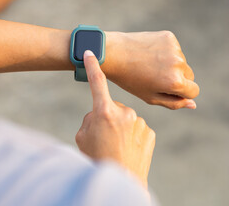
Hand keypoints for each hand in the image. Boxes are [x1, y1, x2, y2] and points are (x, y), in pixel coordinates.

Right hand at [76, 50, 155, 187]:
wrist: (119, 180)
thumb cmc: (96, 158)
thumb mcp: (82, 136)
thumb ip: (90, 118)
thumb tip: (99, 113)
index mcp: (103, 111)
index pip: (97, 82)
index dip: (92, 66)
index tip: (90, 52)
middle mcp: (124, 113)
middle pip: (112, 107)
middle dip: (107, 117)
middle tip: (104, 137)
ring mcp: (139, 122)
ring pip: (126, 118)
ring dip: (121, 127)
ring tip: (116, 146)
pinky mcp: (150, 133)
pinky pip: (137, 128)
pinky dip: (132, 135)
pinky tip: (128, 148)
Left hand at [103, 31, 198, 109]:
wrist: (112, 54)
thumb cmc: (129, 79)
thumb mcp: (150, 96)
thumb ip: (173, 103)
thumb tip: (193, 104)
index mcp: (174, 82)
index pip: (194, 91)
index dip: (181, 93)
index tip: (167, 90)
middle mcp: (178, 64)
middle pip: (189, 76)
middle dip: (177, 78)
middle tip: (154, 77)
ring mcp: (174, 49)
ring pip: (181, 62)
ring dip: (170, 65)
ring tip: (148, 65)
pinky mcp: (169, 37)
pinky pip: (174, 50)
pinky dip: (165, 53)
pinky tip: (148, 54)